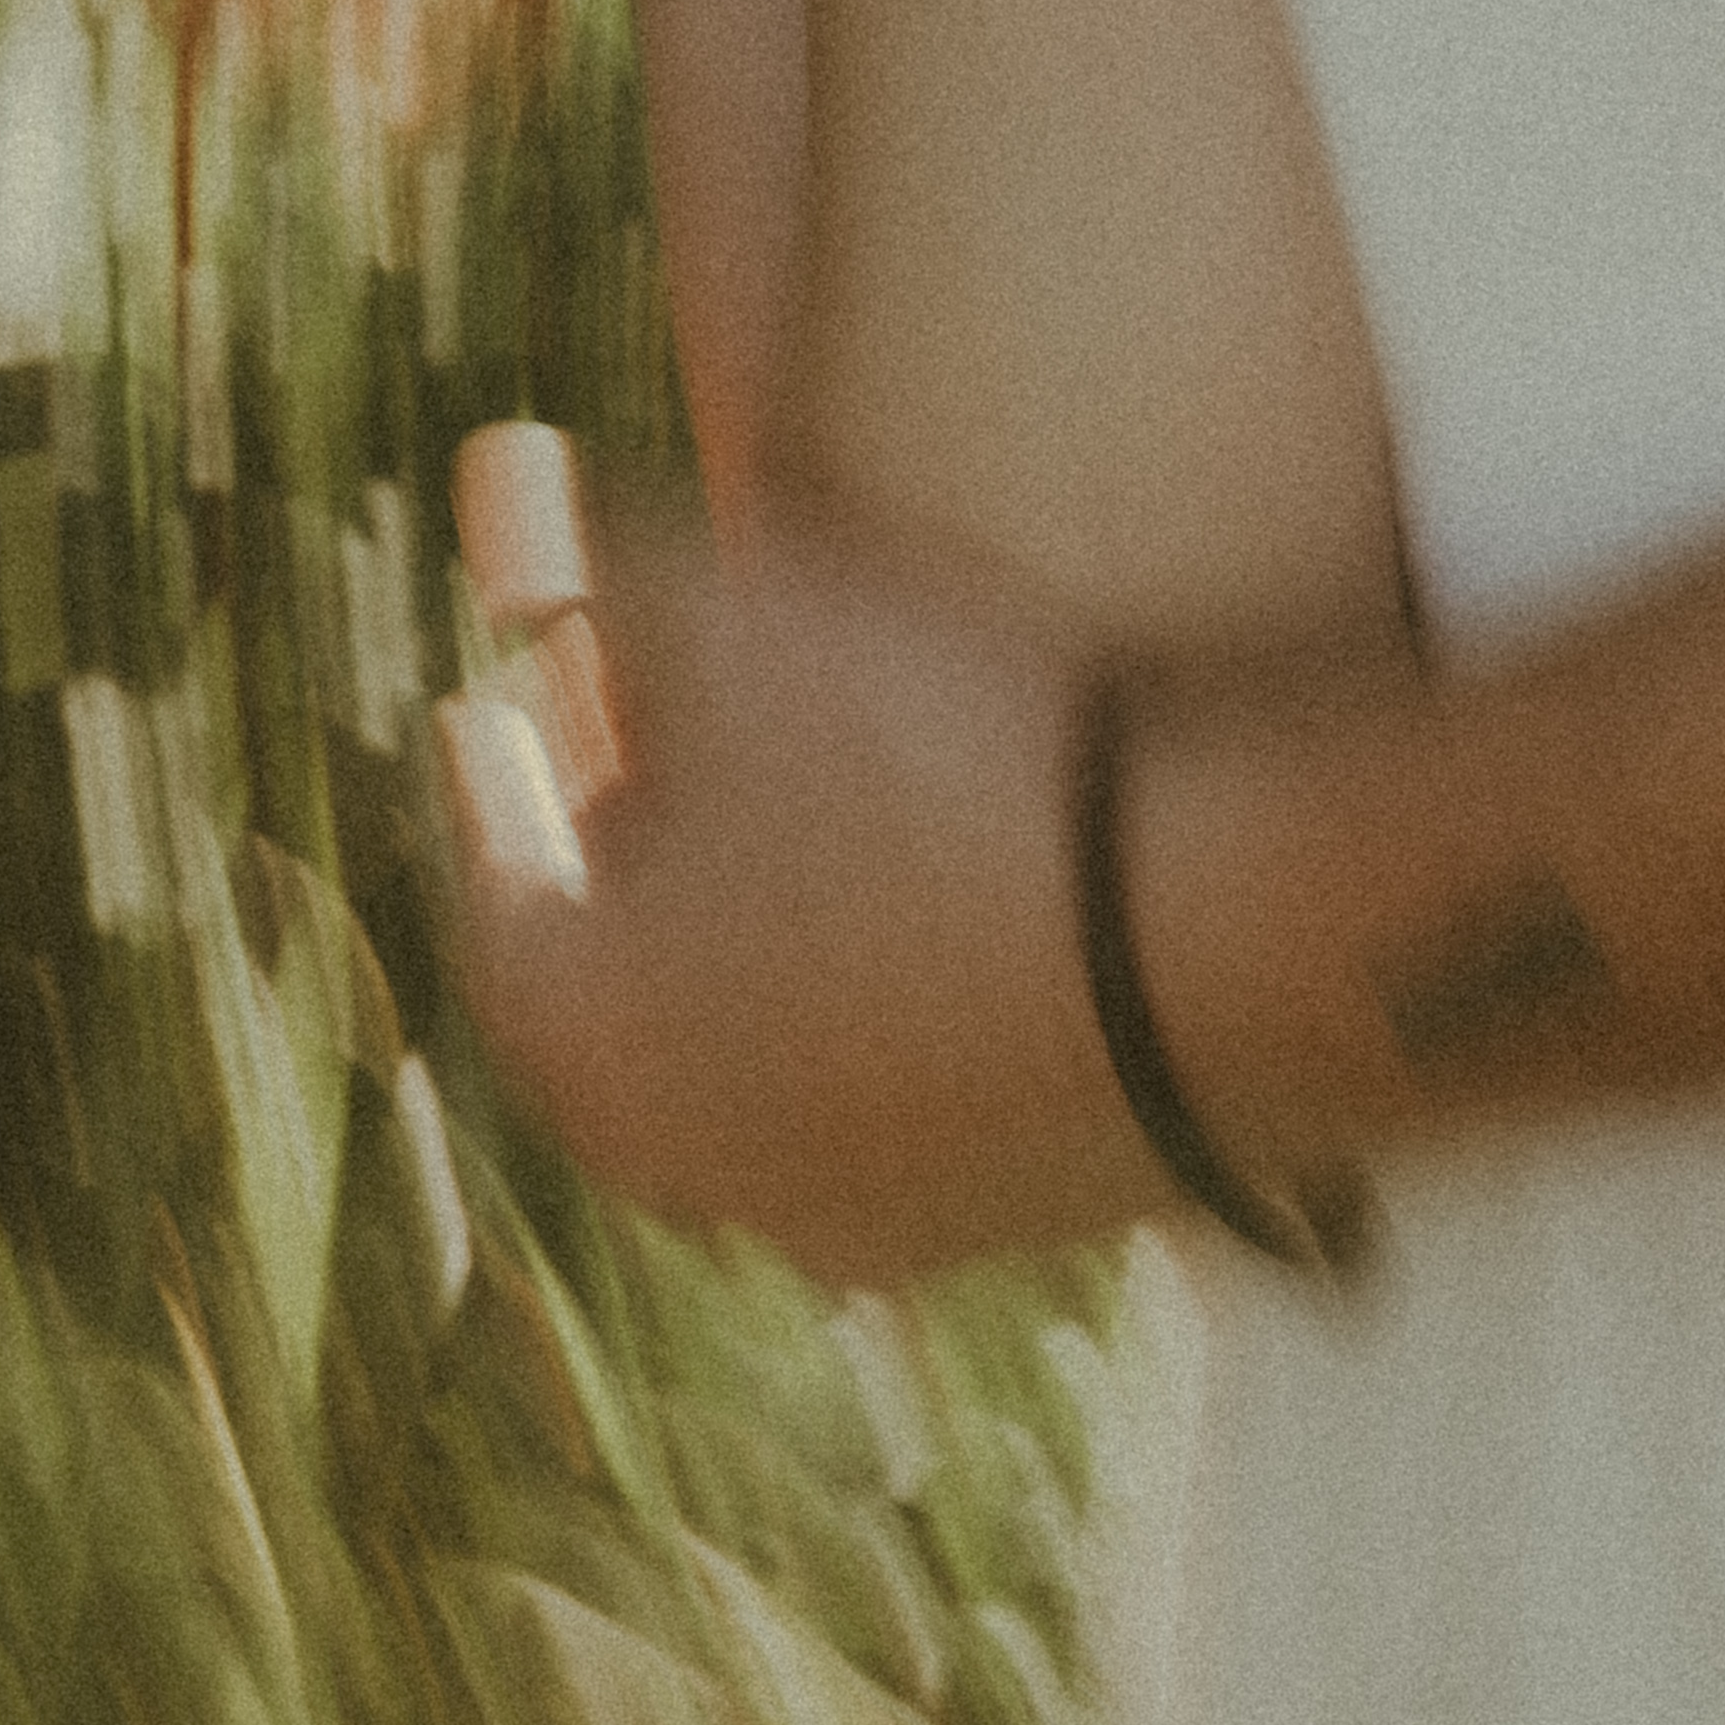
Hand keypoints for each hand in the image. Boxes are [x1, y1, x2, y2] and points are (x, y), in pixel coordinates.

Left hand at [439, 467, 1158, 1284]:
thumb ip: (590, 563)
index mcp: (587, 1038)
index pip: (497, 888)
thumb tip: (498, 498)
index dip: (500, 767)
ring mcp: (846, 1218)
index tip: (511, 682)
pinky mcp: (989, 1226)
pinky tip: (957, 874)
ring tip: (820, 792)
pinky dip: (891, 985)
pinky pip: (898, 1085)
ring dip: (763, 927)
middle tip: (656, 731)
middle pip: (620, 981)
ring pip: (757, 1045)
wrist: (1226, 945)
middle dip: (628, 843)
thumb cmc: (949, 769)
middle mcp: (687, 1168)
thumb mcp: (745, 616)